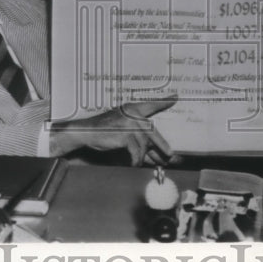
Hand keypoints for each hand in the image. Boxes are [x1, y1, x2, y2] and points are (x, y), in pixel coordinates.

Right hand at [51, 98, 177, 165]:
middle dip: (162, 146)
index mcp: (134, 109)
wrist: (87, 132)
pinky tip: (134, 163)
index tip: (175, 97)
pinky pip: (136, 151)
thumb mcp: (124, 130)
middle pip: (153, 133)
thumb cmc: (105, 131)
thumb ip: (139, 138)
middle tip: (171, 156)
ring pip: (144, 145)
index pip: (151, 105)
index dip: (163, 102)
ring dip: (144, 157)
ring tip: (142, 163)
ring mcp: (130, 123)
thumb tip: (155, 151)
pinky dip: (136, 160)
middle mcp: (134, 114)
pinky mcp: (126, 134)